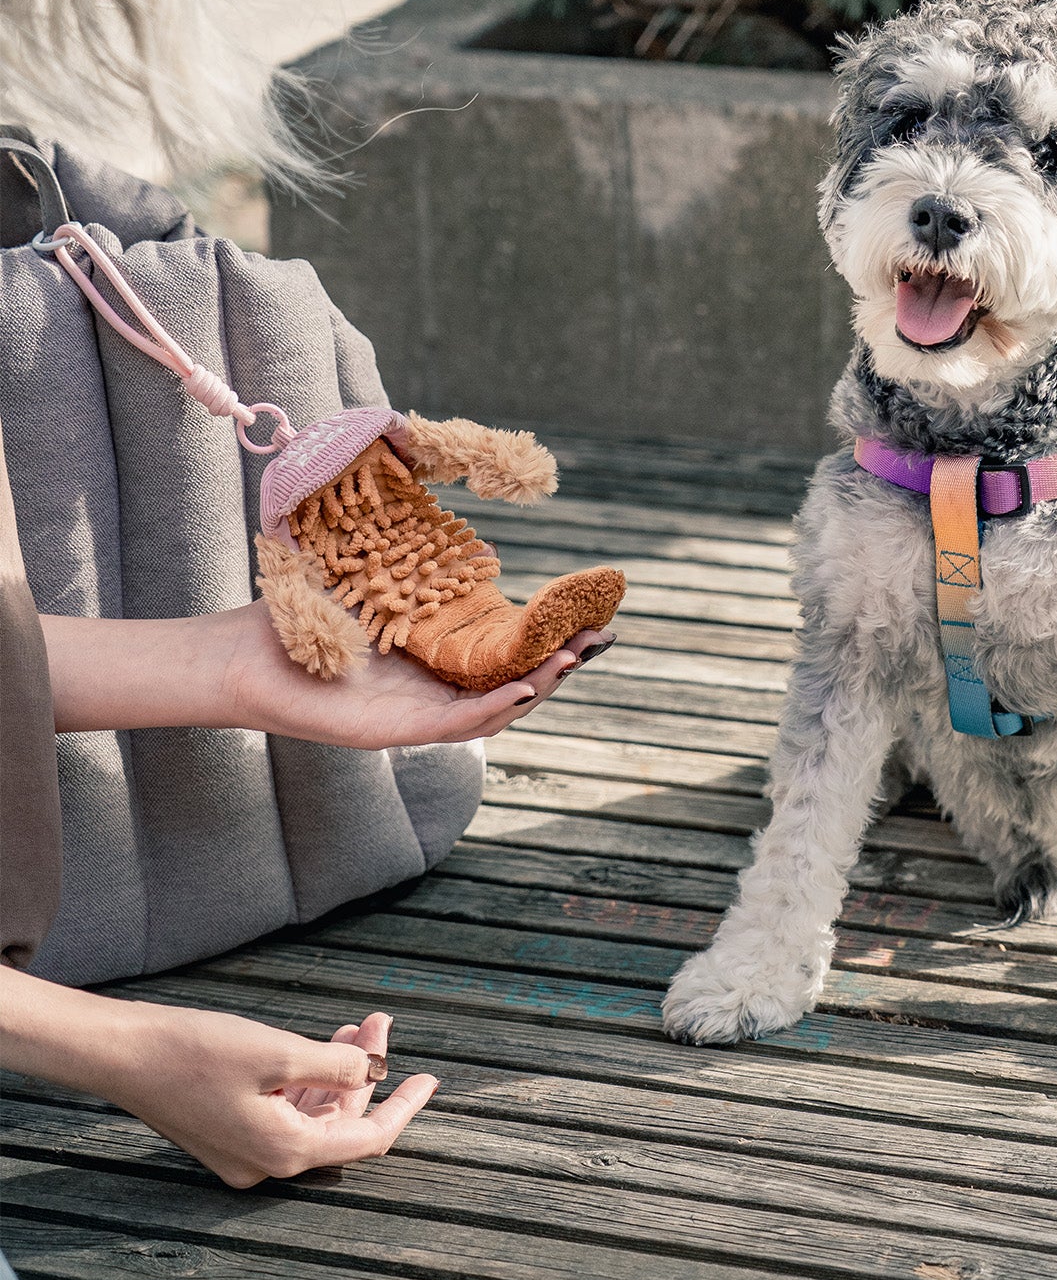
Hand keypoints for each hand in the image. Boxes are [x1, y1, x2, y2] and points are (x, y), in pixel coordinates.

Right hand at [0, 970, 438, 1189]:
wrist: (124, 1054)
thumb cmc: (198, 1051)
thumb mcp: (279, 1052)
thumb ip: (337, 1067)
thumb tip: (373, 1076)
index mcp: (286, 1152)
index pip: (366, 1139)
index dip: (403, 1108)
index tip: (430, 1078)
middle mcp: (267, 1165)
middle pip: (339, 1121)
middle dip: (366, 1072)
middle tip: (379, 1022)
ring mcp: (244, 1153)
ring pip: (312, 1114)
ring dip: (338, 1071)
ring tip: (356, 1026)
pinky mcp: (227, 1134)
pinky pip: (285, 1112)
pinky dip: (308, 1079)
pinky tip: (321, 1045)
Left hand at [223, 605, 606, 749]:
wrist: (234, 655)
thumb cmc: (297, 620)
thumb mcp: (376, 586)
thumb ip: (426, 569)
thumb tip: (489, 546)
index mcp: (431, 666)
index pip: (506, 660)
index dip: (550, 643)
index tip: (590, 618)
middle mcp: (428, 697)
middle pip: (513, 688)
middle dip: (560, 665)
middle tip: (598, 638)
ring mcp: (411, 720)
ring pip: (493, 712)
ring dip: (538, 688)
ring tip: (573, 660)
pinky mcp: (387, 734)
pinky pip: (452, 726)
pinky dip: (493, 709)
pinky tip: (525, 688)